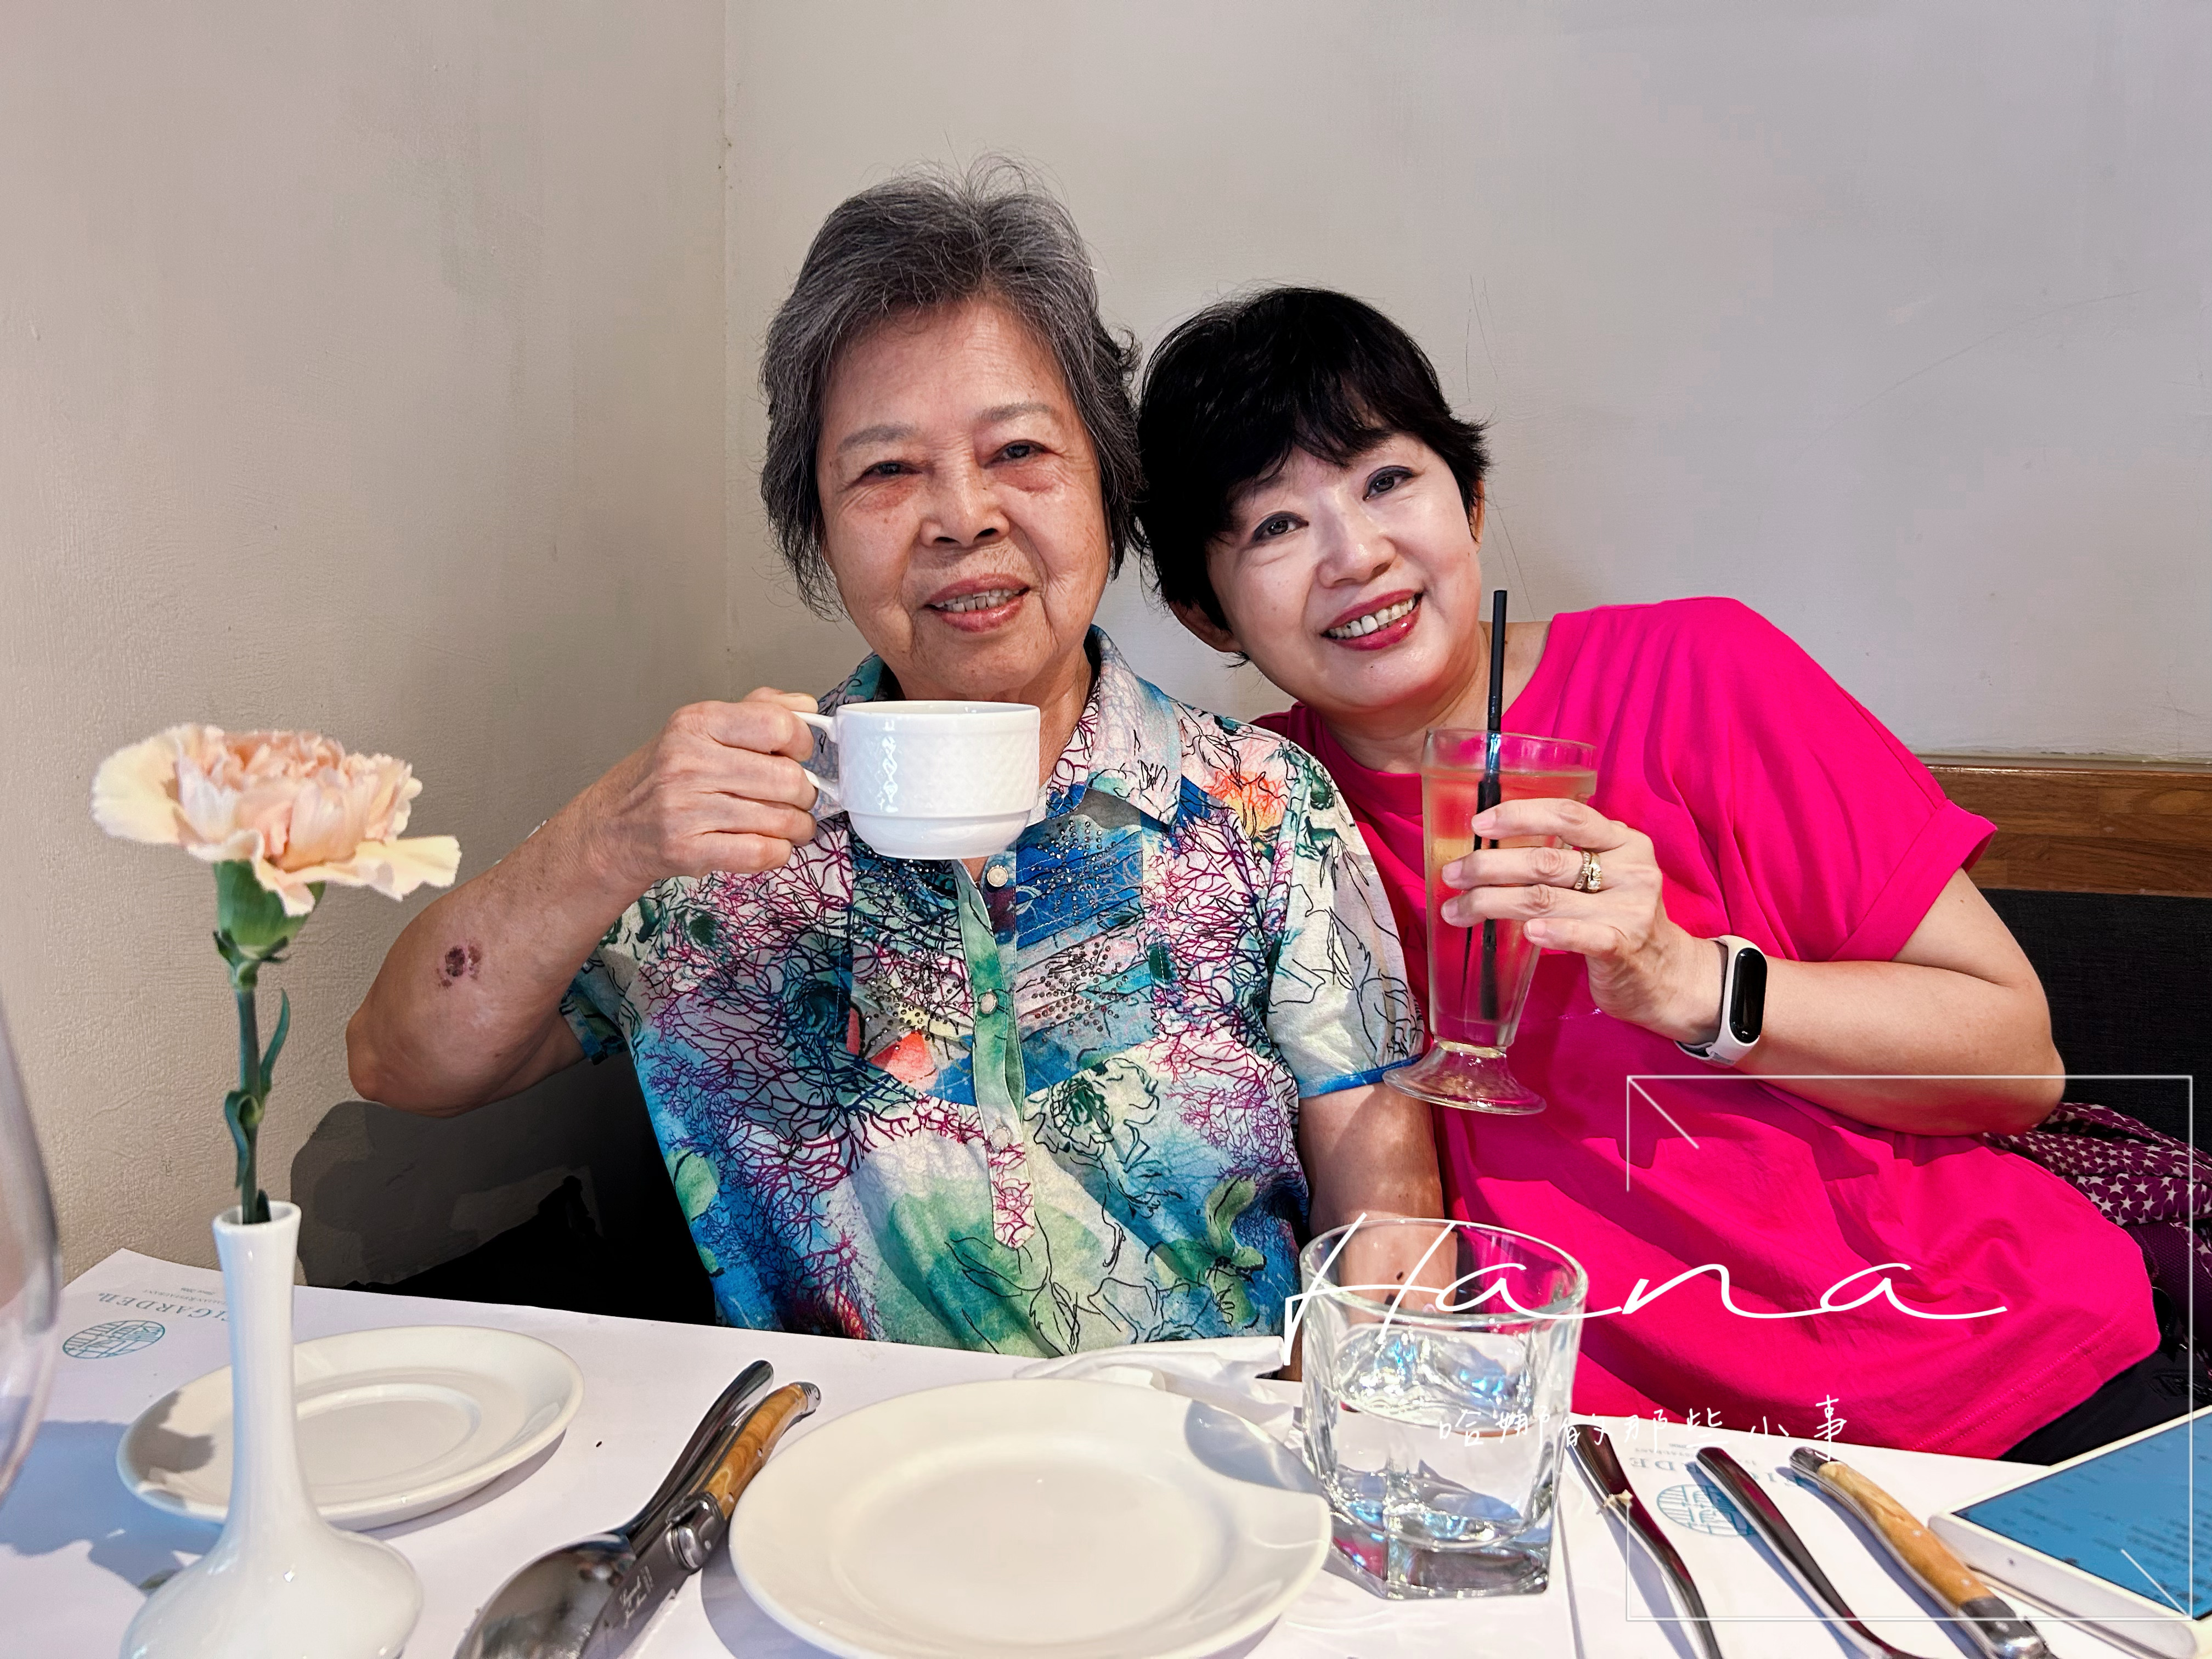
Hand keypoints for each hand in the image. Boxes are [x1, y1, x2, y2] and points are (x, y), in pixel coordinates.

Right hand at [572, 689, 824, 894]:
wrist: (612, 828)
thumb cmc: (664, 778)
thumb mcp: (701, 729)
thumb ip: (757, 710)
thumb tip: (805, 706)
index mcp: (697, 723)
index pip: (778, 725)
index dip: (802, 742)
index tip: (800, 754)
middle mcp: (689, 762)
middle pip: (788, 778)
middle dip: (805, 793)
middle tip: (798, 798)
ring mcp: (686, 808)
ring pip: (781, 819)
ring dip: (798, 827)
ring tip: (791, 825)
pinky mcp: (687, 849)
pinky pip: (762, 852)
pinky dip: (779, 852)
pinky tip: (772, 845)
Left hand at [1439, 798, 1721, 1042]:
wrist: (1669, 975)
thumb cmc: (1621, 917)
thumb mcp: (1607, 875)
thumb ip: (1568, 856)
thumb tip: (1492, 846)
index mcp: (1624, 841)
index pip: (1568, 815)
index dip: (1519, 815)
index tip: (1478, 824)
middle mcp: (1630, 869)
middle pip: (1546, 860)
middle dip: (1489, 866)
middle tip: (1453, 874)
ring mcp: (1629, 908)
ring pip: (1546, 898)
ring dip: (1492, 902)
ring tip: (1458, 909)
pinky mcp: (1624, 946)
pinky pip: (1580, 935)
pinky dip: (1549, 933)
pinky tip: (1524, 933)